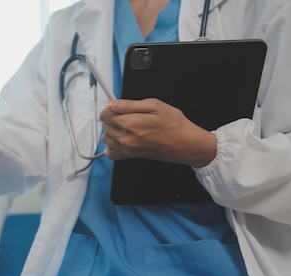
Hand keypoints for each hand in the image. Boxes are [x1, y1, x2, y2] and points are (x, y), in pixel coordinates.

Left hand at [99, 98, 216, 166]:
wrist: (186, 144)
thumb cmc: (175, 124)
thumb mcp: (154, 105)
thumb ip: (129, 104)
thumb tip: (111, 103)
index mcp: (131, 123)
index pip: (105, 114)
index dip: (110, 108)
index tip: (117, 106)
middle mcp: (126, 138)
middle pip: (104, 125)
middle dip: (112, 118)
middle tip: (126, 115)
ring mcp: (128, 149)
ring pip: (106, 138)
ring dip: (111, 130)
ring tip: (126, 125)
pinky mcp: (130, 156)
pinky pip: (111, 153)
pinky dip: (112, 145)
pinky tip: (121, 138)